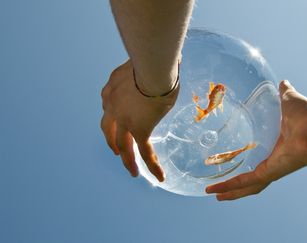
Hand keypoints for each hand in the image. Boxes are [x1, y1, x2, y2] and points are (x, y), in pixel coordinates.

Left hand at [100, 60, 178, 180]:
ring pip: (122, 145)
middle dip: (112, 140)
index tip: (120, 115)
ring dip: (127, 159)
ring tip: (133, 171)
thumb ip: (152, 68)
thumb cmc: (155, 60)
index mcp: (112, 87)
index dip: (114, 113)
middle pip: (108, 128)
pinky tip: (159, 176)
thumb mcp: (147, 64)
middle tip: (115, 150)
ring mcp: (123, 119)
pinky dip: (152, 165)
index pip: (109, 103)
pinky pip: (145, 152)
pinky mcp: (139, 129)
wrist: (152, 66)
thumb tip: (174, 60)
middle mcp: (112, 104)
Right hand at [206, 80, 306, 199]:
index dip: (247, 161)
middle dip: (236, 184)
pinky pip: (245, 182)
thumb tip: (283, 82)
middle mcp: (275, 162)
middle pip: (252, 178)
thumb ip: (284, 93)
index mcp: (278, 148)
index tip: (234, 161)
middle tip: (220, 187)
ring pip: (247, 186)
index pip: (260, 158)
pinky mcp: (268, 173)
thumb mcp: (289, 101)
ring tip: (214, 194)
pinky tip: (215, 191)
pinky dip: (230, 187)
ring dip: (230, 191)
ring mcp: (271, 170)